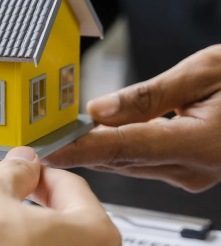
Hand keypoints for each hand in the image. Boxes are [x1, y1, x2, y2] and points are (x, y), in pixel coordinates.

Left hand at [45, 45, 220, 191]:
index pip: (125, 146)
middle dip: (79, 151)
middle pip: (121, 159)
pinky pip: (141, 163)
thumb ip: (150, 95)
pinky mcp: (188, 172)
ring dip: (94, 153)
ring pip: (128, 164)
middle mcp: (194, 167)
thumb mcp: (207, 71)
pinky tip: (94, 141)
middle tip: (41, 140)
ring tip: (57, 140)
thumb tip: (101, 111)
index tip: (48, 150)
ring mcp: (192, 174)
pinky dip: (116, 152)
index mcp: (202, 141)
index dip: (81, 149)